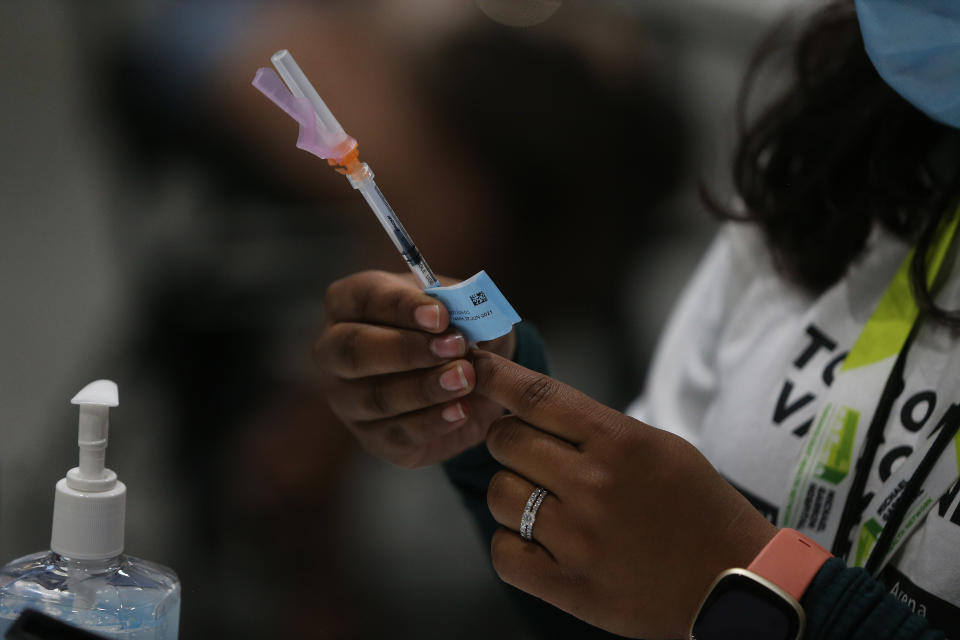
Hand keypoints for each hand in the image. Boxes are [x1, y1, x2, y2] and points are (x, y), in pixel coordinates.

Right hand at [314, 271, 514, 467]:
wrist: (472, 384)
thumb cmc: (454, 330)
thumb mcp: (464, 308)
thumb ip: (465, 307)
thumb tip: (471, 316)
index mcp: (350, 302)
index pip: (365, 298)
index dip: (402, 306)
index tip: (440, 315)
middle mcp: (335, 350)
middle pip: (354, 350)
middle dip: (407, 349)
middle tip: (455, 347)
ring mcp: (348, 399)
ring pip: (377, 397)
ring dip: (425, 388)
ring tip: (466, 378)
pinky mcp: (372, 437)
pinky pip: (397, 433)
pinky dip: (433, 422)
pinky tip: (461, 410)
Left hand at [473, 350, 775, 638]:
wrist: (735, 583)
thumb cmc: (699, 509)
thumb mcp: (661, 448)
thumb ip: (598, 428)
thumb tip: (535, 408)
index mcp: (620, 441)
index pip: (537, 396)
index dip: (497, 376)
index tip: (474, 366)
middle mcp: (594, 484)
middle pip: (507, 441)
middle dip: (509, 441)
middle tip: (529, 454)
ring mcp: (579, 538)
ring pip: (499, 494)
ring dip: (512, 494)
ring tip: (545, 504)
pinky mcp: (570, 586)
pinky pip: (504, 552)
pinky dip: (513, 545)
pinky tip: (539, 543)